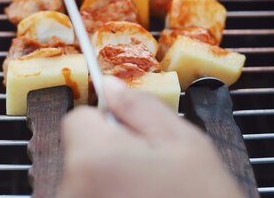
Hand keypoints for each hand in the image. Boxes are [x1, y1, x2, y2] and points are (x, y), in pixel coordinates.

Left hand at [58, 77, 244, 197]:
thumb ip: (140, 107)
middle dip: (108, 153)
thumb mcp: (183, 141)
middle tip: (149, 171)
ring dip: (108, 181)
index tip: (132, 138)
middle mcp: (72, 190)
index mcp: (93, 158)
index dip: (106, 122)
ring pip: (85, 180)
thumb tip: (111, 87)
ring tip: (147, 193)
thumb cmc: (200, 197)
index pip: (77, 119)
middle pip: (80, 151)